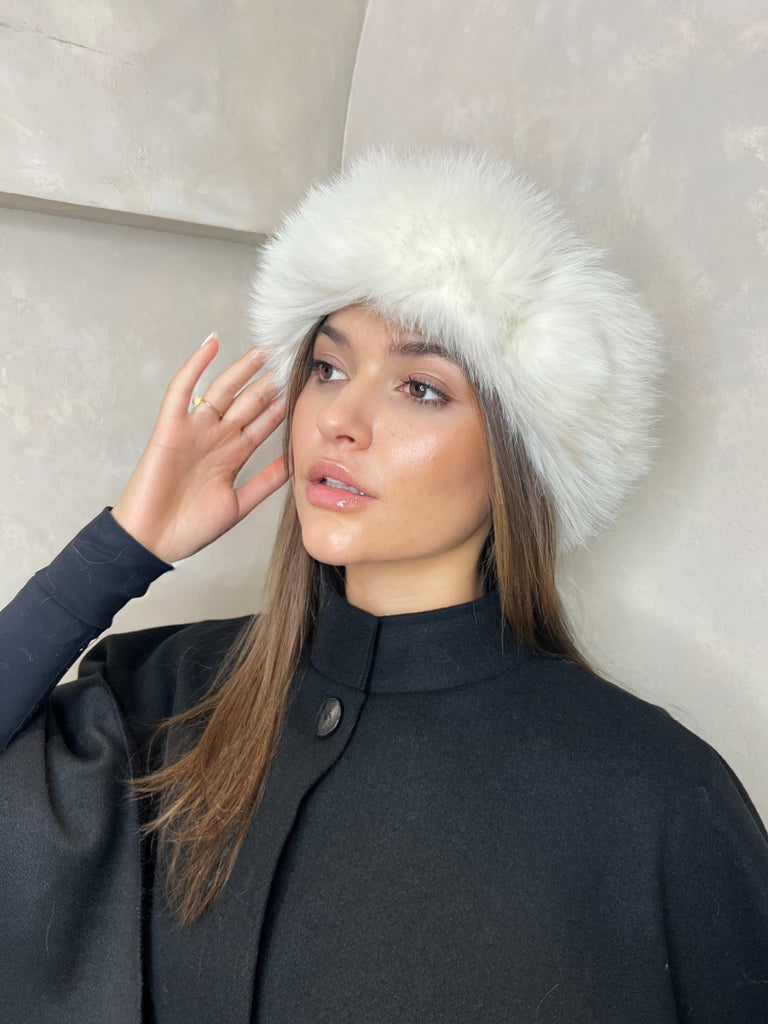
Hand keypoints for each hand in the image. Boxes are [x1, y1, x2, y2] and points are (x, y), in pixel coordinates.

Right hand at [112, 335, 287, 562]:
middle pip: (249, 402)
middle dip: (271, 381)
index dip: (284, 403)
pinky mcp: (170, 428)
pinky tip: (211, 344)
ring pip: (223, 390)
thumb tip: (295, 462)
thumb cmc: (190, 528)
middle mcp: (216, 438)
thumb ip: (265, 482)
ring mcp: (194, 430)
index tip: (306, 384)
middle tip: (293, 357)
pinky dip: (194, 366)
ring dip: (243, 369)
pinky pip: (182, 391)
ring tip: (264, 348)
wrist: (153, 541)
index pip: (265, 422)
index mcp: (233, 455)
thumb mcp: (240, 504)